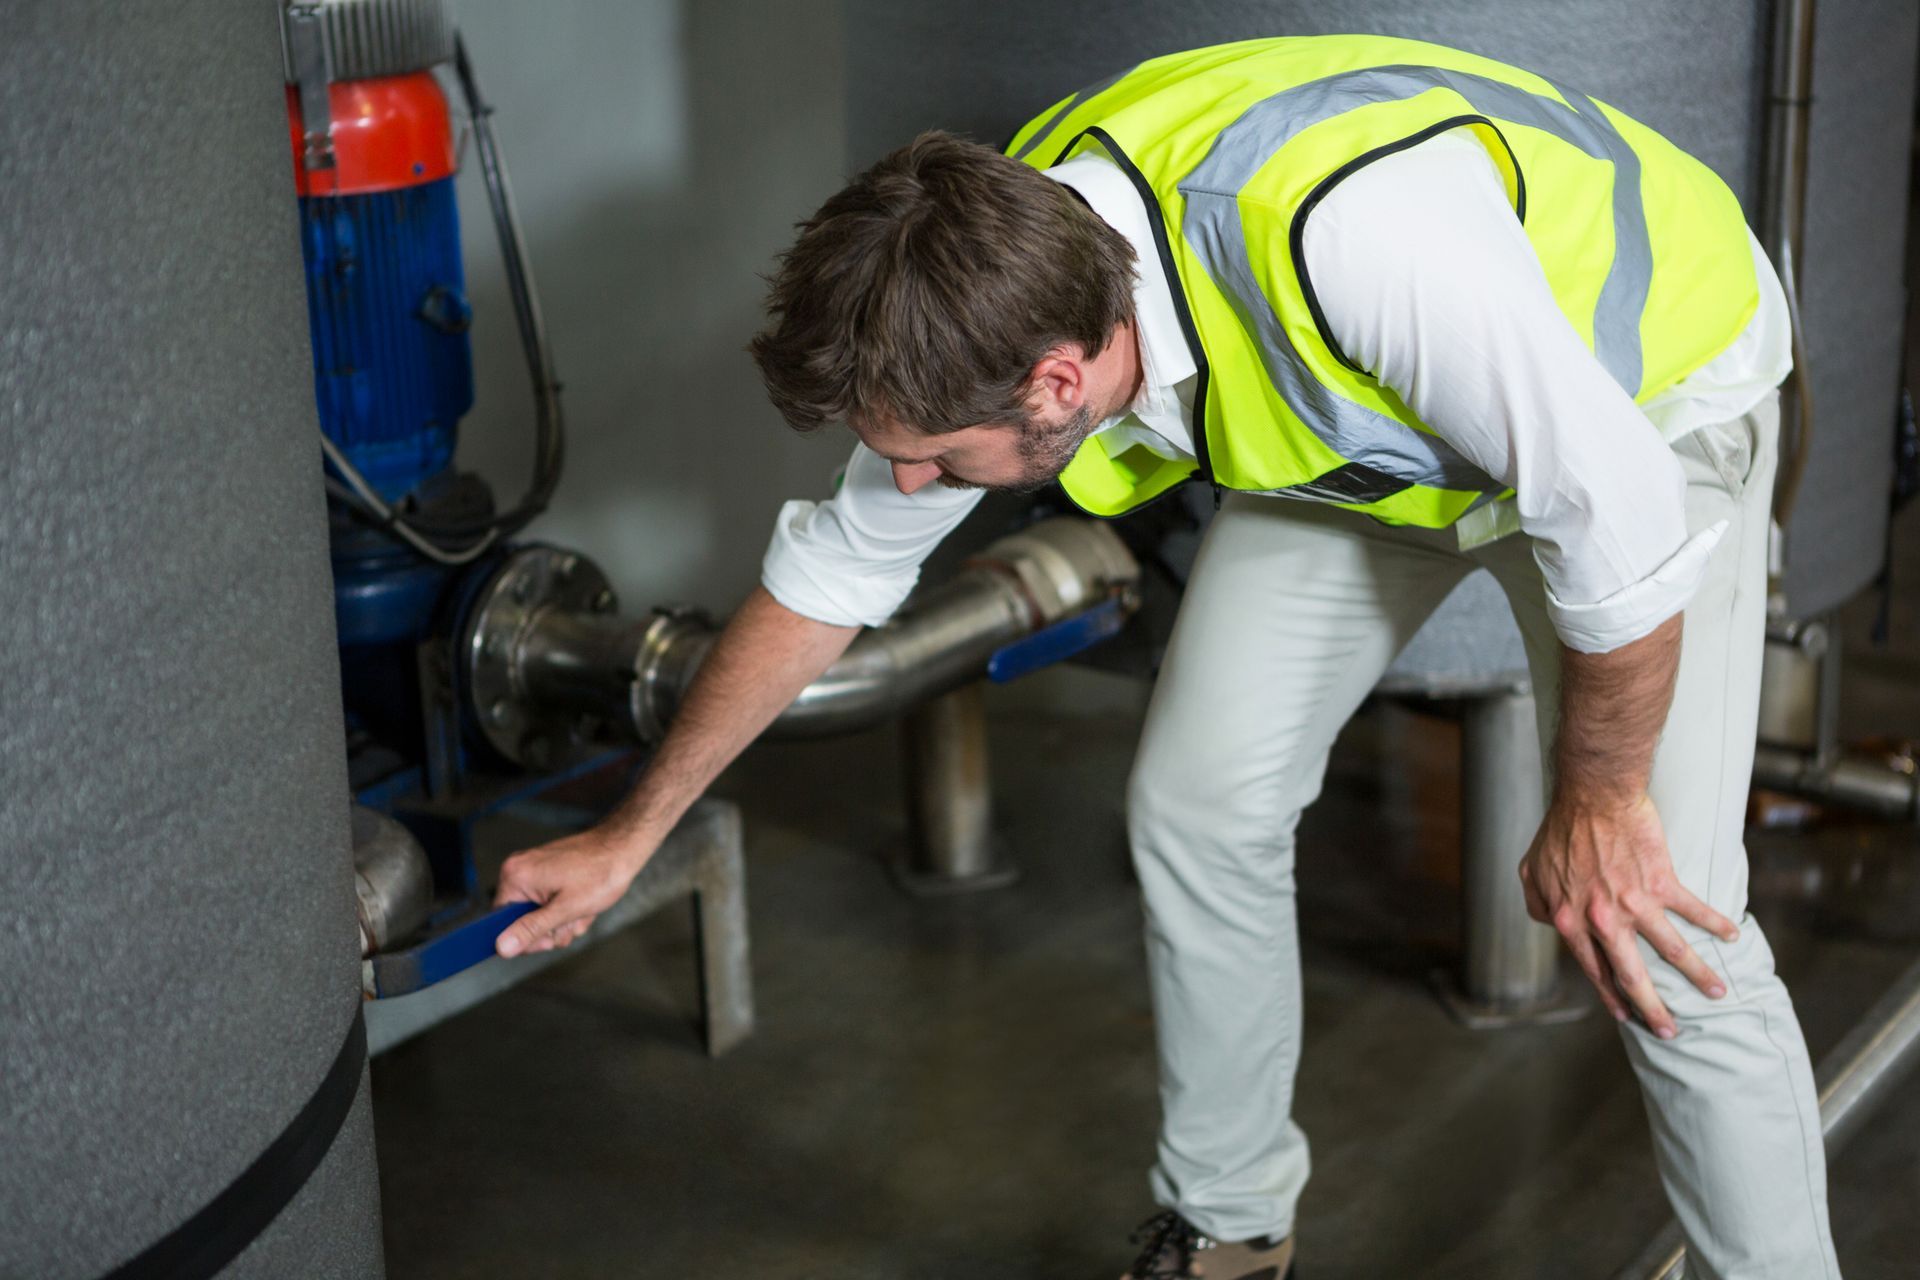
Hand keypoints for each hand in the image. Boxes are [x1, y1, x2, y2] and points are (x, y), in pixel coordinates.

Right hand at [493, 825, 651, 957]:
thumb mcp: (566, 910)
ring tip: (583, 909)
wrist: (624, 848)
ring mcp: (535, 871)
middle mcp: (519, 871)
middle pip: (521, 921)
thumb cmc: (600, 874)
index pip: (500, 922)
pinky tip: (585, 904)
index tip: (549, 938)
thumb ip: (531, 929)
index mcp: (515, 876)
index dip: (524, 937)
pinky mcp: (549, 874)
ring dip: (564, 921)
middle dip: (551, 929)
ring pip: (540, 916)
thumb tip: (501, 947)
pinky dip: (568, 910)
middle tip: (573, 919)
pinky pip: (550, 905)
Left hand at [1518, 793, 1739, 1037]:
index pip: (1593, 970)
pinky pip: (1695, 910)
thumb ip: (1536, 903)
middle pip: (1633, 976)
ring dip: (1699, 975)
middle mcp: (1603, 921)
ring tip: (1718, 992)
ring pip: (1673, 951)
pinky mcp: (1662, 883)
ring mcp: (1635, 904)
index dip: (1610, 995)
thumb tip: (1544, 920)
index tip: (1624, 1015)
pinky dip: (1716, 924)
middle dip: (1653, 1008)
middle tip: (1669, 1030)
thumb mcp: (1531, 871)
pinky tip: (1732, 936)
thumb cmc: (1559, 829)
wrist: (1592, 796)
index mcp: (1571, 921)